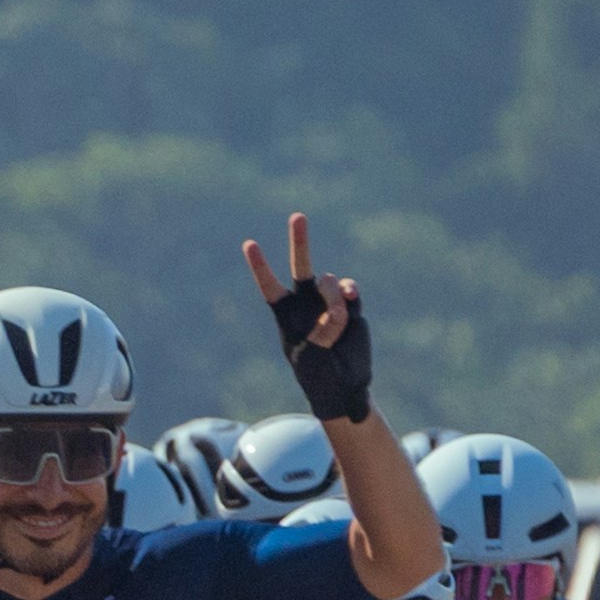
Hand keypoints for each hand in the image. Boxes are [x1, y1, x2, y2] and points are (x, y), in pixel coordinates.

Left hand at [243, 211, 374, 423]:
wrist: (344, 384)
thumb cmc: (318, 374)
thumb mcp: (312, 356)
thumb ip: (324, 327)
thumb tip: (339, 301)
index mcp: (285, 314)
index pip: (270, 286)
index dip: (261, 266)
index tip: (250, 244)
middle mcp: (306, 302)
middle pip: (301, 265)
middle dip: (300, 241)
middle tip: (297, 216)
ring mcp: (328, 301)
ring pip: (330, 284)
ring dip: (333, 301)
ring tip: (334, 327)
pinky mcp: (350, 305)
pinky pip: (350, 293)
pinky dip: (350, 298)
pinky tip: (349, 302)